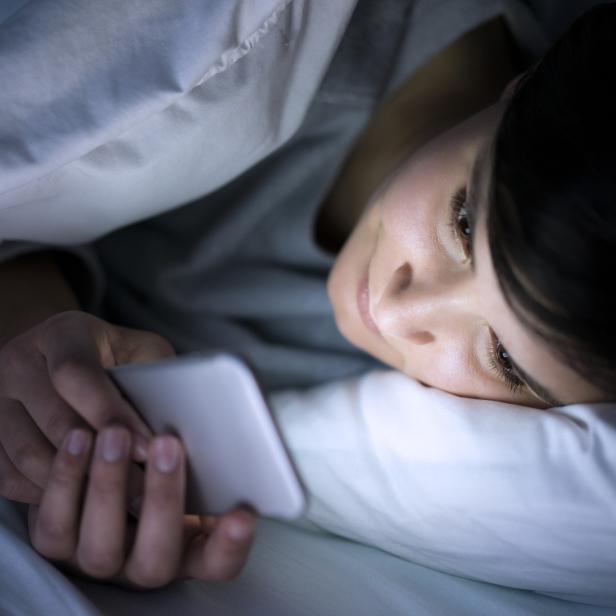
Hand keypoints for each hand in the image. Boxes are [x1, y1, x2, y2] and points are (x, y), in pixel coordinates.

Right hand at [0, 310, 174, 502]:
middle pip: (54, 421)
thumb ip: (157, 372)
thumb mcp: (139, 349)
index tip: (148, 447)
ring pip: (29, 455)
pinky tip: (83, 499)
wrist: (58, 356)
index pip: (76, 375)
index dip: (111, 414)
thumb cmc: (112, 356)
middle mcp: (17, 362)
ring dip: (77, 483)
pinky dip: (46, 494)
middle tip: (144, 487)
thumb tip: (178, 414)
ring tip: (121, 500)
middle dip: (102, 459)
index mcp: (59, 334)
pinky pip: (9, 476)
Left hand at [28, 426, 256, 586]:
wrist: (99, 460)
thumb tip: (221, 427)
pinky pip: (53, 524)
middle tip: (168, 445)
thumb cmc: (153, 458)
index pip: (217, 563)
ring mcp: (98, 559)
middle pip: (157, 558)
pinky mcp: (55, 546)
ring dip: (109, 486)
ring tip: (115, 434)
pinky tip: (78, 437)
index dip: (231, 545)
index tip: (244, 513)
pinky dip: (66, 478)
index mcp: (188, 548)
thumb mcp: (183, 459)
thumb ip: (202, 458)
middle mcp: (143, 563)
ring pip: (101, 547)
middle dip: (163, 499)